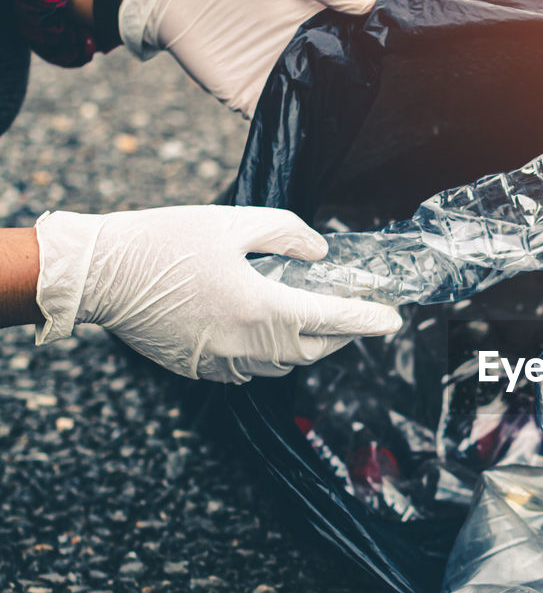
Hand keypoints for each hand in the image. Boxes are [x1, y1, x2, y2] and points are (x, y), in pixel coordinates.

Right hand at [34, 205, 401, 382]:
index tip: (393, 320)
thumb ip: (287, 235)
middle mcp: (246, 345)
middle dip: (342, 335)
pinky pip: (252, 369)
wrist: (98, 274)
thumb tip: (320, 255)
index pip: (331, 320)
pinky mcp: (201, 369)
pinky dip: (271, 354)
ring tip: (315, 318)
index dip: (367, 320)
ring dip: (307, 344)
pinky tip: (268, 330)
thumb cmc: (163, 241)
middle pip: (313, 350)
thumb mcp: (233, 223)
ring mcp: (222, 363)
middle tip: (356, 315)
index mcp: (260, 308)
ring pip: (284, 363)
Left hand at [119, 0, 376, 116]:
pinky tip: (319, 123)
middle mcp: (313, 57)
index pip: (364, 42)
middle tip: (388, 90)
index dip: (380, 47)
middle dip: (366, 85)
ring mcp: (289, 82)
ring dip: (339, 108)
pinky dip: (303, 125)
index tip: (399, 53)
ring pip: (325, 103)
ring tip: (360, 111)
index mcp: (326, 25)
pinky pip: (290, 119)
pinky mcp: (262, 103)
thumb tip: (370, 5)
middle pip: (350, 78)